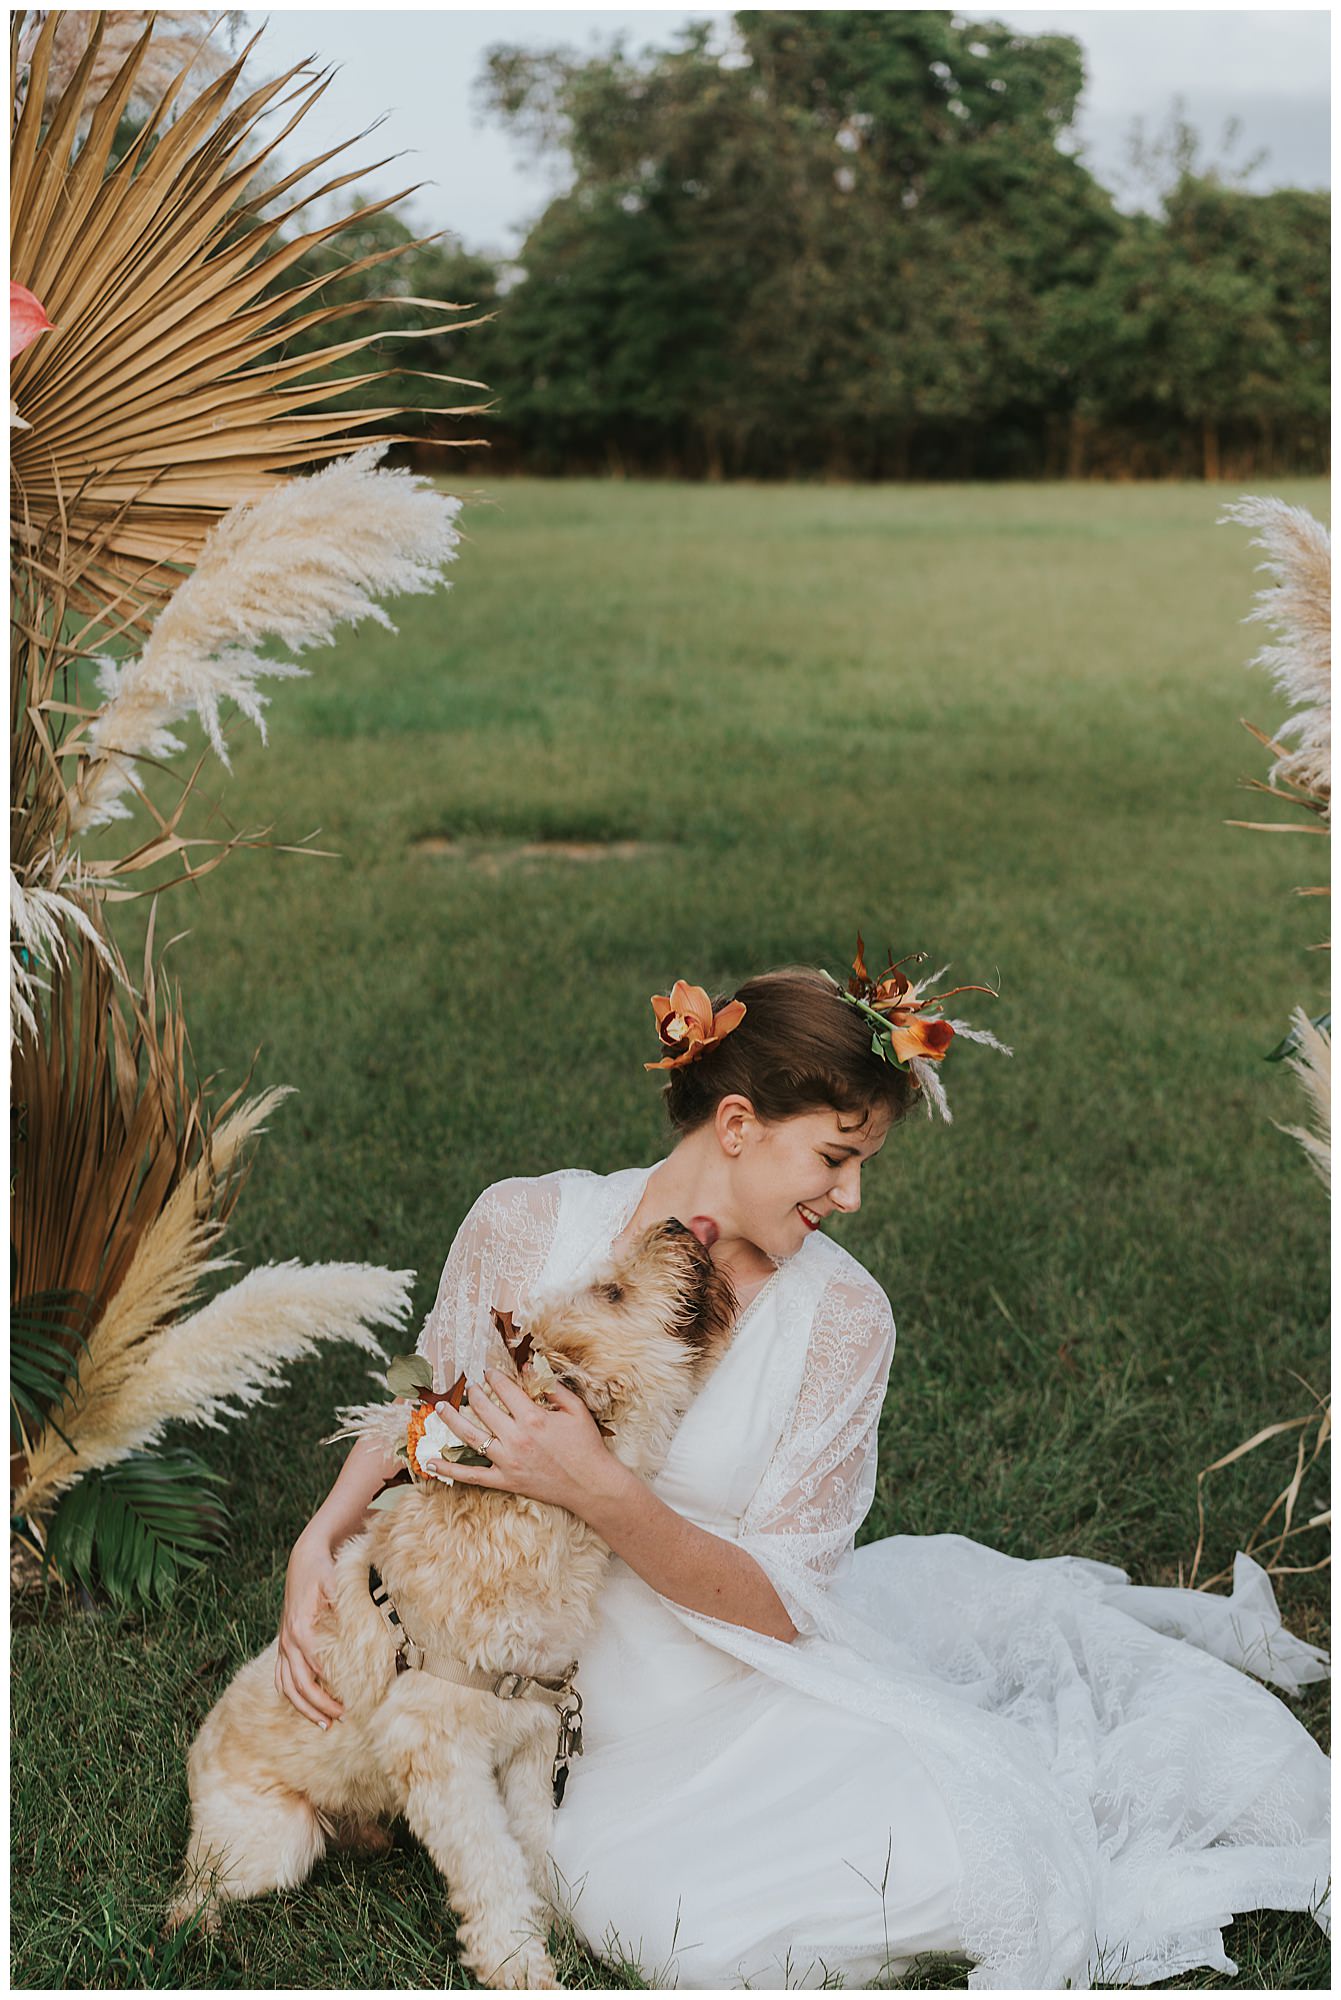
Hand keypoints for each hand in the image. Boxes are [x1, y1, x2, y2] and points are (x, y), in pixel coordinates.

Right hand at [275, 1529, 342, 1727]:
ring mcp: (284, 1643)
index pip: (315, 1668)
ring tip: (324, 1723)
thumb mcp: (335, 1581)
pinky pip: (282, 1677)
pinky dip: (292, 1695)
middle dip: (319, 1705)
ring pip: (287, 1686)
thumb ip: (342, 1602)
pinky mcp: (284, 1644)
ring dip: (304, 1707)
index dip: (330, 1688)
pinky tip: (306, 1706)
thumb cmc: (324, 1570)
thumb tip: (355, 1623)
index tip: (348, 1702)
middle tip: (340, 1719)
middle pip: (300, 1683)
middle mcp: (289, 1640)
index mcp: (301, 1628)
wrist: (304, 1559)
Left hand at [423, 1372, 622, 1516]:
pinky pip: (472, 1476)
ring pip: (471, 1437)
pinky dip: (450, 1470)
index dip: (494, 1377)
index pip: (505, 1389)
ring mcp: (508, 1461)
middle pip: (484, 1409)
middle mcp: (517, 1438)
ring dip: (452, 1421)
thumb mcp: (575, 1409)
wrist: (591, 1485)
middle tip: (468, 1386)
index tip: (488, 1372)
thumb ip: (552, 1387)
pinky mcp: (505, 1481)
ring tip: (440, 1408)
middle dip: (473, 1393)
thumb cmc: (586, 1445)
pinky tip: (431, 1463)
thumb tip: (530, 1368)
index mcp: (534, 1417)